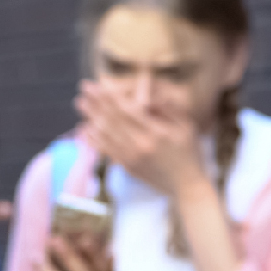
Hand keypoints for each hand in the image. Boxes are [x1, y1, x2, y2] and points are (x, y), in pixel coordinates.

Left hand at [75, 80, 206, 198]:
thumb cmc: (190, 153)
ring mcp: (131, 157)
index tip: (98, 84)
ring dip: (91, 117)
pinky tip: (85, 129)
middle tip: (83, 88)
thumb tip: (149, 95)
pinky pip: (106, 150)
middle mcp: (140, 144)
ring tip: (80, 103)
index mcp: (156, 132)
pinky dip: (93, 138)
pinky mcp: (127, 167)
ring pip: (105, 134)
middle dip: (96, 102)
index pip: (126, 109)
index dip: (110, 96)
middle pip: (112, 119)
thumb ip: (169, 108)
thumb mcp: (187, 127)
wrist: (187, 186)